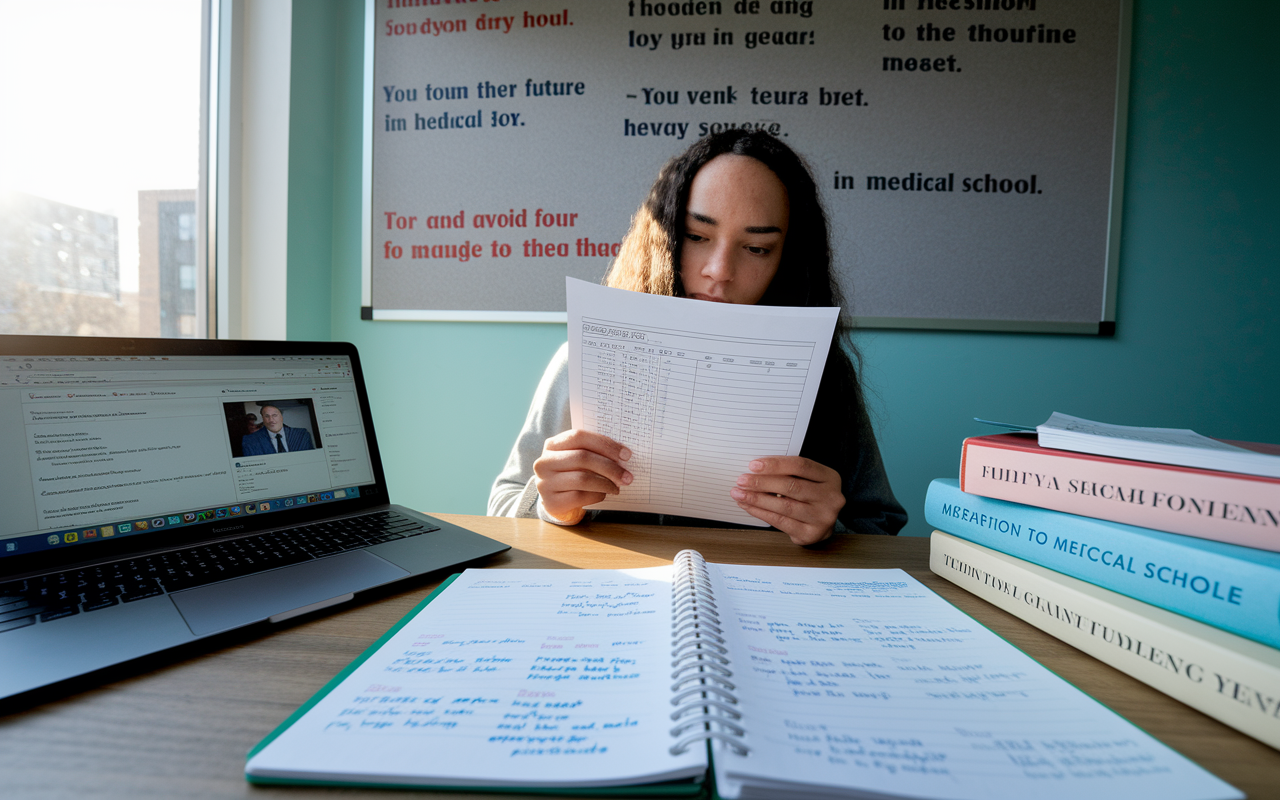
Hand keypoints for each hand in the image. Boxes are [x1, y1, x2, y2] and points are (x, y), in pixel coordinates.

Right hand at [533, 429, 632, 523]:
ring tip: (617, 487)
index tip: (626, 454)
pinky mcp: (551, 502)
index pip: (579, 437)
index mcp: (552, 445)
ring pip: (582, 479)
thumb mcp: (577, 458)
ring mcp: (545, 482)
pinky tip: (604, 494)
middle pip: (582, 457)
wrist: (555, 498)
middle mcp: (544, 462)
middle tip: (627, 476)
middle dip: (610, 467)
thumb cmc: (572, 473)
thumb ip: (593, 451)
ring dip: (606, 483)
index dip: (605, 444)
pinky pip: (580, 496)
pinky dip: (597, 495)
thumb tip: (622, 455)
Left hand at [730, 457, 844, 544]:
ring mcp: (823, 517)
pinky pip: (781, 522)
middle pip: (791, 486)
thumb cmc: (810, 496)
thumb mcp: (807, 479)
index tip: (753, 465)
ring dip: (757, 499)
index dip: (776, 464)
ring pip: (784, 506)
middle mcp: (831, 497)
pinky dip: (761, 513)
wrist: (824, 523)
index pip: (801, 466)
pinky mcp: (811, 534)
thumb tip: (755, 470)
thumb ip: (788, 473)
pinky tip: (748, 507)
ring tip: (739, 494)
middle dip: (762, 483)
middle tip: (741, 480)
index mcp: (830, 477)